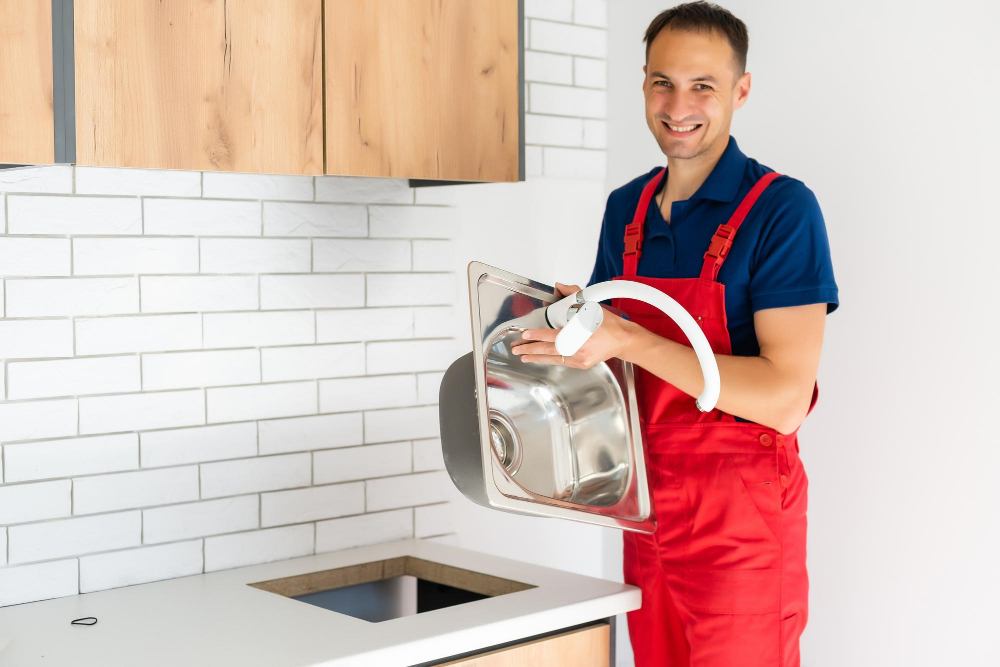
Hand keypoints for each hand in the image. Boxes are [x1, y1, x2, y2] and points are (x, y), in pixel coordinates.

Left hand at [512, 282, 636, 367]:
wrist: (623, 340)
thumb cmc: (608, 323)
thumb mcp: (591, 304)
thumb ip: (573, 293)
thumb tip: (559, 287)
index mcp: (580, 333)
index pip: (553, 335)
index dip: (537, 335)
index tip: (525, 335)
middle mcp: (579, 348)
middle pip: (550, 350)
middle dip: (531, 349)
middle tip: (517, 348)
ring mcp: (580, 358)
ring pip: (554, 358)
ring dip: (537, 357)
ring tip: (523, 356)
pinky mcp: (582, 364)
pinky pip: (562, 362)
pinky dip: (550, 359)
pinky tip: (540, 358)